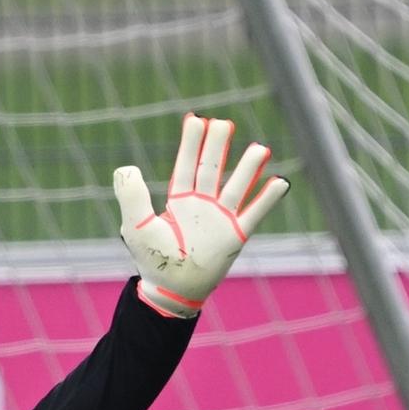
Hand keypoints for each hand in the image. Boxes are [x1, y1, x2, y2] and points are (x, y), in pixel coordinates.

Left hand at [113, 113, 289, 317]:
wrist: (172, 289)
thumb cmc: (153, 259)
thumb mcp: (136, 225)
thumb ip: (131, 196)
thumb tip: (127, 167)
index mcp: (179, 201)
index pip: (186, 166)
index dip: (191, 144)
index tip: (196, 120)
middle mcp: (202, 205)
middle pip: (212, 169)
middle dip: (217, 147)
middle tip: (224, 123)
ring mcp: (220, 219)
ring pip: (236, 187)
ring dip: (248, 168)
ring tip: (260, 148)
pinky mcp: (235, 235)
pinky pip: (254, 213)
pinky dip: (267, 198)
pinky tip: (280, 181)